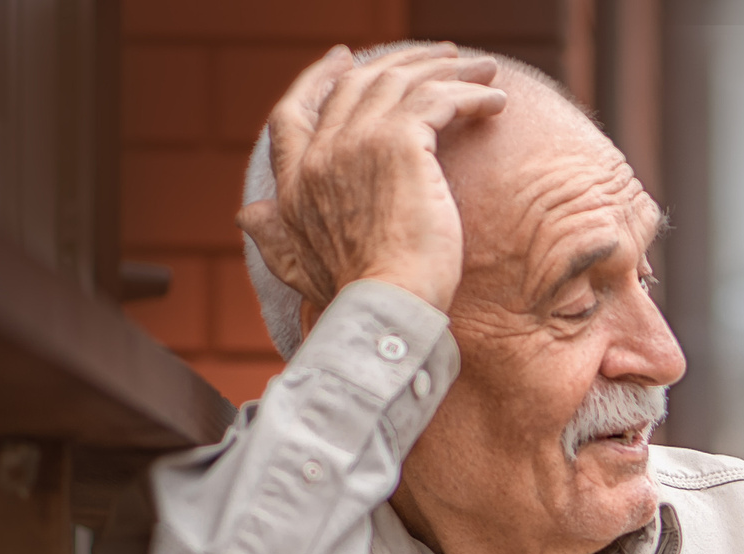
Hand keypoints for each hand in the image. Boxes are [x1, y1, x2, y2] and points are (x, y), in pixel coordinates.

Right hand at [238, 43, 505, 315]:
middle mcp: (320, 154)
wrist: (386, 309)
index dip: (317, 80)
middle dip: (400, 62)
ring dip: (445, 70)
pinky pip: (440, 99)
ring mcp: (358, 143)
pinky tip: (496, 103)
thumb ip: (274, 235)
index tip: (343, 59)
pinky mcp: (402, 143)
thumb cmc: (353, 301)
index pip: (294, 112)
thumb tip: (246, 213)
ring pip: (401, 82)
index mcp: (293, 182)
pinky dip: (471, 94)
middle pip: (357, 85)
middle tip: (438, 55)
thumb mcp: (299, 265)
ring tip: (483, 71)